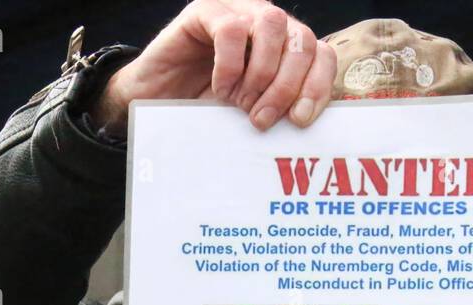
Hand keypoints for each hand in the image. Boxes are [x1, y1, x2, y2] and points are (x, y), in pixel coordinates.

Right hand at [91, 0, 336, 135]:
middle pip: (301, 39)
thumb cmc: (201, 109)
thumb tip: (306, 125)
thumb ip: (279, 111)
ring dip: (261, 72)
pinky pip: (230, 28)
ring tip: (240, 103)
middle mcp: (264, 23)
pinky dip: (230, 65)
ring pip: (271, 24)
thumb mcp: (249, 113)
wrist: (151, 101)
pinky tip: (219, 88)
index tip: (300, 120)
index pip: (320, 54)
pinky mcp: (205, 11)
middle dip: (287, 86)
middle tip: (262, 120)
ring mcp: (235, 10)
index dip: (317, 85)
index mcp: (282, 48)